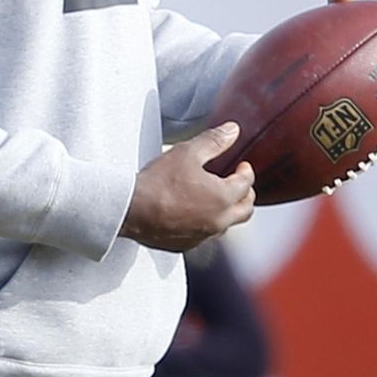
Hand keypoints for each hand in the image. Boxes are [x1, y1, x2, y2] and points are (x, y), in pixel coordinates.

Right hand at [120, 123, 255, 252]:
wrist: (130, 210)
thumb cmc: (157, 183)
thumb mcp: (188, 152)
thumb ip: (214, 141)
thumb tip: (232, 131)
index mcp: (223, 197)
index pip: (246, 183)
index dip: (246, 171)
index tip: (242, 166)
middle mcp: (218, 221)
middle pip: (245, 210)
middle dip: (245, 194)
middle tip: (238, 184)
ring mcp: (202, 236)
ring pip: (226, 225)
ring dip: (227, 211)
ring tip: (217, 198)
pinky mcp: (186, 245)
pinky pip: (205, 235)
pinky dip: (206, 224)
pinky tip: (195, 213)